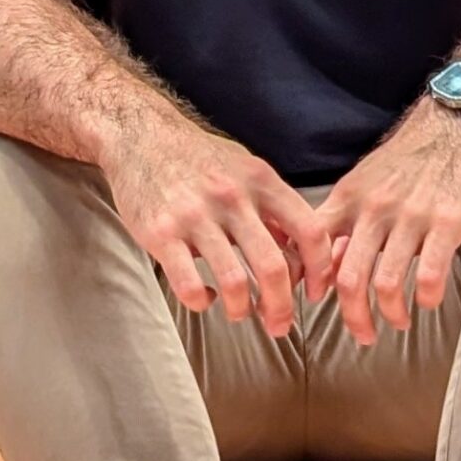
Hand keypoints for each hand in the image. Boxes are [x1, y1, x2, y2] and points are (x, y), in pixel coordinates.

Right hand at [105, 118, 332, 339]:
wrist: (140, 135)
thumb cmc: (199, 157)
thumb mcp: (246, 168)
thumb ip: (273, 205)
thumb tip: (300, 248)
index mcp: (260, 181)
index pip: (309, 230)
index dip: (320, 268)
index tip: (316, 292)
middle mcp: (232, 198)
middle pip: (274, 267)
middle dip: (281, 307)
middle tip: (278, 325)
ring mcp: (195, 216)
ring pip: (234, 281)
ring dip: (242, 309)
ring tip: (239, 313)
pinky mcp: (161, 233)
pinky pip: (189, 284)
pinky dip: (201, 301)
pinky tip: (204, 296)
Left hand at [318, 102, 460, 345]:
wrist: (455, 124)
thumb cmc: (405, 161)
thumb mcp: (363, 183)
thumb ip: (343, 224)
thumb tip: (323, 270)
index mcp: (349, 200)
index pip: (314, 246)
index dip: (307, 281)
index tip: (311, 305)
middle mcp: (375, 210)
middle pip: (350, 278)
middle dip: (353, 317)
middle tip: (363, 335)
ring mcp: (411, 217)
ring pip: (388, 282)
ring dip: (391, 313)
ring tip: (399, 322)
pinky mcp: (447, 222)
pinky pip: (430, 274)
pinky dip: (427, 297)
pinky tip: (429, 301)